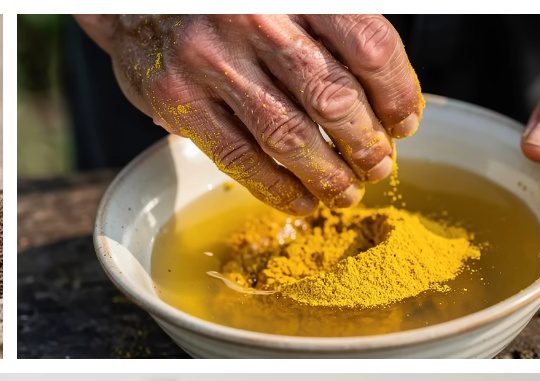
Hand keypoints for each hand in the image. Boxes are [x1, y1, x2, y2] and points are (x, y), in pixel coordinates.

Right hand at [78, 14, 422, 213]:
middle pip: (332, 96)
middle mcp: (255, 19)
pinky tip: (300, 201)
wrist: (134, 1)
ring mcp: (212, 62)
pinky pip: (239, 156)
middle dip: (366, 142)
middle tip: (379, 166)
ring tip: (346, 192)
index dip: (397, 92)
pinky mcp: (178, 100)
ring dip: (327, 174)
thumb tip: (386, 101)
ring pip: (288, 134)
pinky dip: (276, 187)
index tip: (405, 123)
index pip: (368, 45)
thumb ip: (328, 30)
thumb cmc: (223, 5)